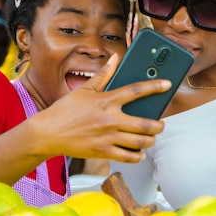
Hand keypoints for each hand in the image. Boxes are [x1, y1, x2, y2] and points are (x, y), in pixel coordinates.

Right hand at [26, 54, 170, 162]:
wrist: (48, 133)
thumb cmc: (65, 110)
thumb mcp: (84, 89)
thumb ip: (103, 74)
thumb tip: (115, 58)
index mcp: (106, 101)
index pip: (136, 91)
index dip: (155, 86)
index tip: (167, 84)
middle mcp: (110, 119)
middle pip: (146, 124)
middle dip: (158, 125)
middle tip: (160, 124)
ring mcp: (108, 137)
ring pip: (140, 142)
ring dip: (151, 140)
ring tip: (151, 137)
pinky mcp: (103, 152)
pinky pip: (128, 157)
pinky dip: (138, 155)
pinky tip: (139, 151)